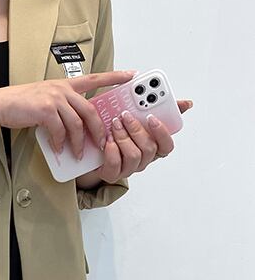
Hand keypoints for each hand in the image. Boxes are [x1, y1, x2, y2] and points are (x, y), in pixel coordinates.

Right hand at [0, 70, 137, 157]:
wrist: (0, 104)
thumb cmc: (22, 104)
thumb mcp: (46, 98)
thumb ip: (62, 105)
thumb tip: (75, 124)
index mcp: (65, 85)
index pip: (94, 78)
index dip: (114, 77)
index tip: (131, 75)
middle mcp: (62, 89)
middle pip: (90, 110)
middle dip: (98, 129)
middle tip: (102, 142)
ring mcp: (54, 99)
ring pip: (77, 123)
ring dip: (79, 142)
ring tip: (78, 153)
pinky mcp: (44, 111)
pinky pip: (60, 131)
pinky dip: (61, 143)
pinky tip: (60, 149)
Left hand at [79, 98, 193, 186]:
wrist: (94, 149)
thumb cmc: (120, 132)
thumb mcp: (139, 117)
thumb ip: (163, 110)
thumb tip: (186, 104)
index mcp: (154, 148)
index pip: (167, 146)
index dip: (162, 132)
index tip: (151, 118)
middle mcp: (143, 160)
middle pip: (148, 149)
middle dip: (136, 130)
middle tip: (125, 115)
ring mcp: (128, 169)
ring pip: (133, 156)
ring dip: (123, 138)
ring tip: (114, 125)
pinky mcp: (112, 174)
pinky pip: (115, 164)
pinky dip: (111, 150)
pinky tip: (107, 139)